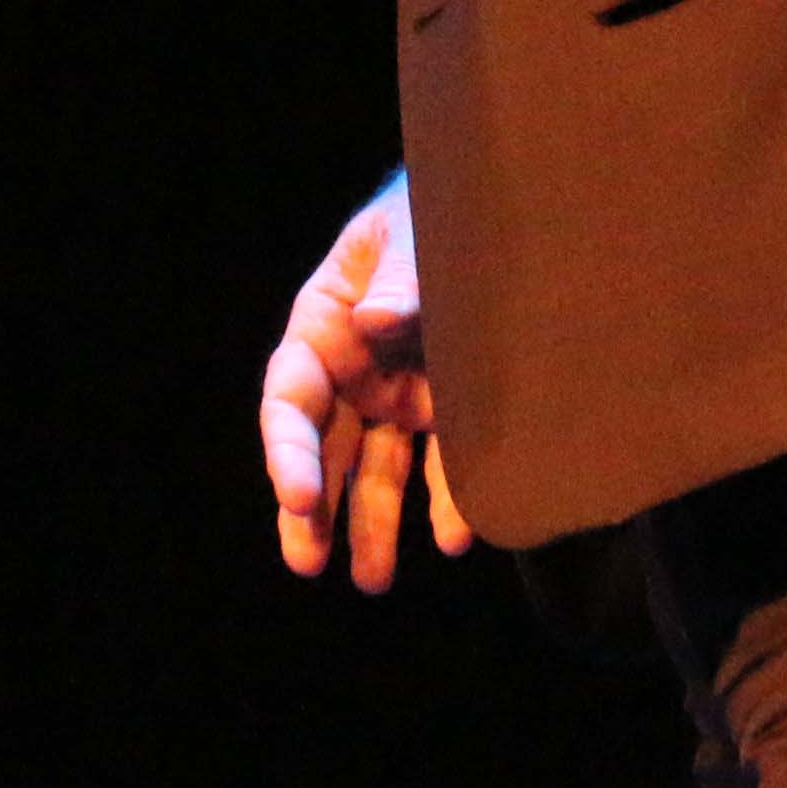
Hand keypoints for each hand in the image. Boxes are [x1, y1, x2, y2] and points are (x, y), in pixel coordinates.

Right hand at [259, 177, 465, 589]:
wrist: (499, 207)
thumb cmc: (435, 207)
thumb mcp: (412, 230)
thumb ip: (400, 277)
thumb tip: (375, 322)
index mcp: (324, 324)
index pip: (291, 398)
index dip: (287, 450)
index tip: (297, 497)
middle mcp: (354, 370)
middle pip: (321, 449)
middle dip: (311, 509)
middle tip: (307, 565)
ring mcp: (399, 395)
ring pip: (374, 471)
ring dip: (369, 526)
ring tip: (372, 580)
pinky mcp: (450, 411)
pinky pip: (444, 464)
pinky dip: (448, 502)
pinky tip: (456, 536)